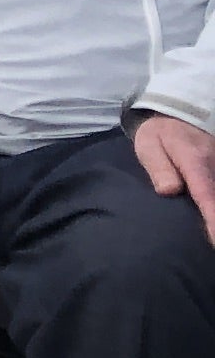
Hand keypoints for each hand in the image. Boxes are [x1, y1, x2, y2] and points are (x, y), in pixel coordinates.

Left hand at [139, 112, 214, 249]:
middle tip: (212, 243)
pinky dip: (213, 204)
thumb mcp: (150, 145)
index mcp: (194, 160)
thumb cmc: (160, 134)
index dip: (212, 217)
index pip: (205, 193)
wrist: (179, 115)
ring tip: (211, 238)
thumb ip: (159, 167)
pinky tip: (210, 224)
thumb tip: (169, 190)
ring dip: (214, 213)